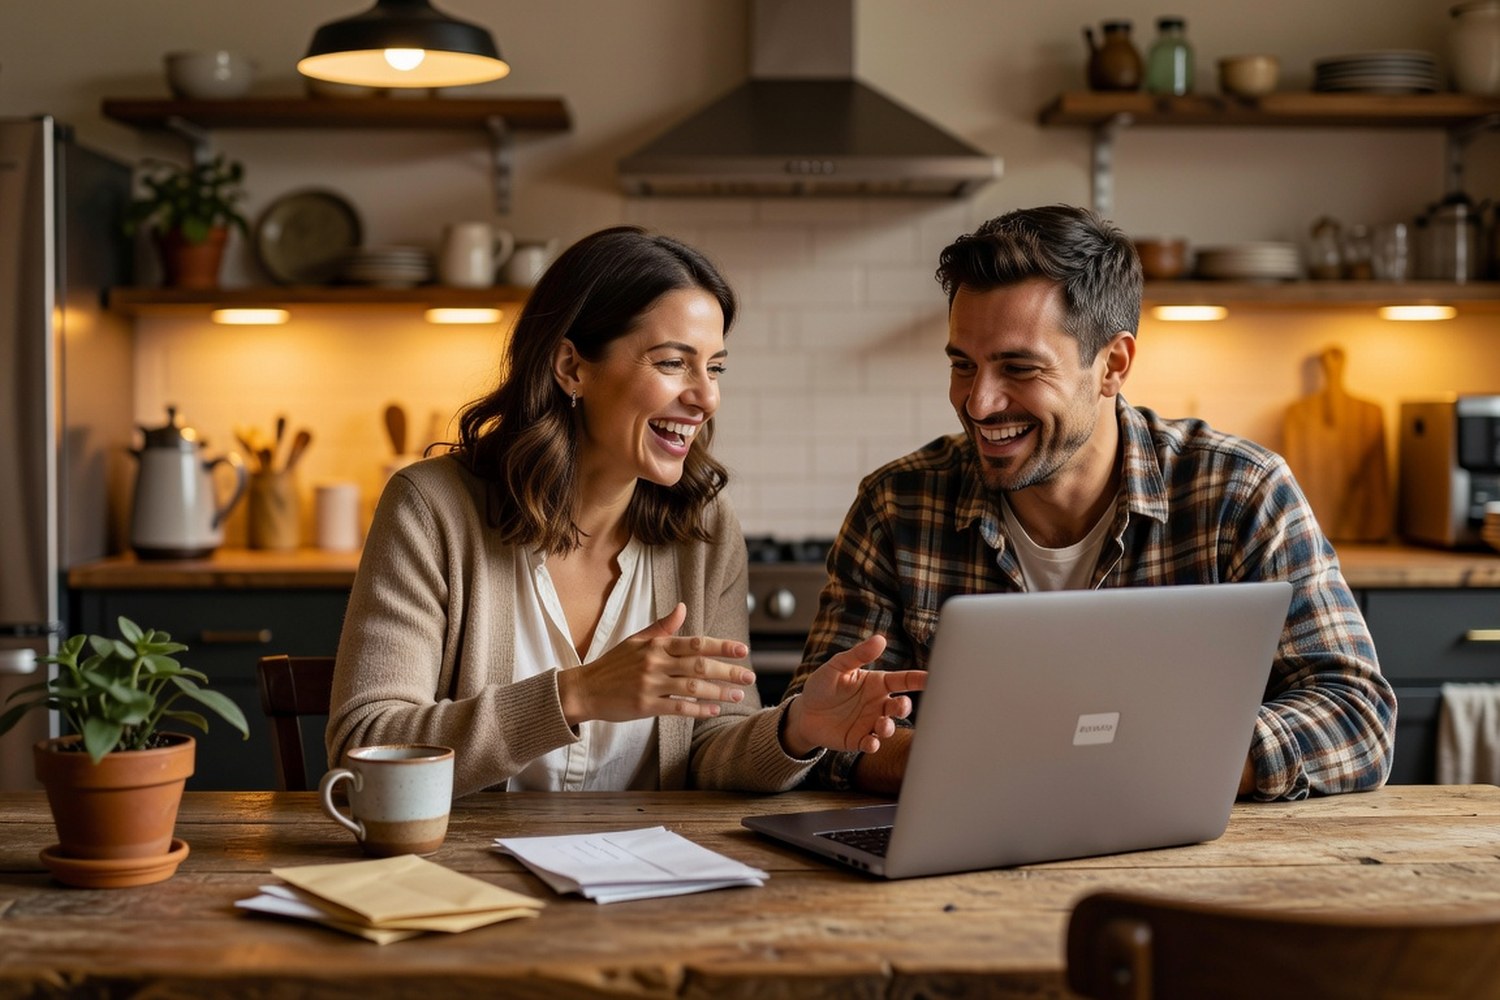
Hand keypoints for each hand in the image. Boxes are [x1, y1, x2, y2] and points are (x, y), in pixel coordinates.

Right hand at [556, 603, 755, 724]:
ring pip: (692, 688)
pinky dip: (698, 709)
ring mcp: (650, 685)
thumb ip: (662, 626)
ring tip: (737, 695)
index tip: (742, 650)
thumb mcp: (636, 640)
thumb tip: (682, 607)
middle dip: (728, 671)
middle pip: (699, 665)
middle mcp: (654, 663)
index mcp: (655, 645)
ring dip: (718, 692)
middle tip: (749, 676)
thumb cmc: (613, 665)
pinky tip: (714, 710)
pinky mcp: (645, 706)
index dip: (721, 646)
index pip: (695, 643)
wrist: (585, 690)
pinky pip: (678, 708)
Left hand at [780, 635, 926, 757]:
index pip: (903, 680)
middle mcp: (878, 704)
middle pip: (901, 706)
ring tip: (882, 725)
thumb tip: (880, 639)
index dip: (918, 679)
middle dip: (904, 707)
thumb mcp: (837, 666)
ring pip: (889, 727)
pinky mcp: (859, 740)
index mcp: (877, 684)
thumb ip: (858, 655)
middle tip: (900, 706)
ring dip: (889, 727)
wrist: (804, 713)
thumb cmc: (823, 685)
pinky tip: (871, 741)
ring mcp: (870, 723)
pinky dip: (873, 744)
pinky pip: (871, 744)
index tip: (932, 678)